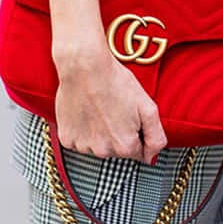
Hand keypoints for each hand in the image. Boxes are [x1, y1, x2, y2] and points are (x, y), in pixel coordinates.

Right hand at [53, 44, 166, 164]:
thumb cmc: (116, 82)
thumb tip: (152, 157)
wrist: (84, 66)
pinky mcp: (67, 138)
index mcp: (125, 146)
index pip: (138, 152)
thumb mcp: (148, 107)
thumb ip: (156, 137)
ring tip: (100, 109)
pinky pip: (79, 141)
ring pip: (98, 146)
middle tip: (115, 110)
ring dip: (100, 133)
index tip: (131, 117)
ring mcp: (83, 146)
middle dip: (119, 134)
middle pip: (117, 151)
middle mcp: (103, 151)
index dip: (137, 134)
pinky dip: (83, 131)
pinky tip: (86, 112)